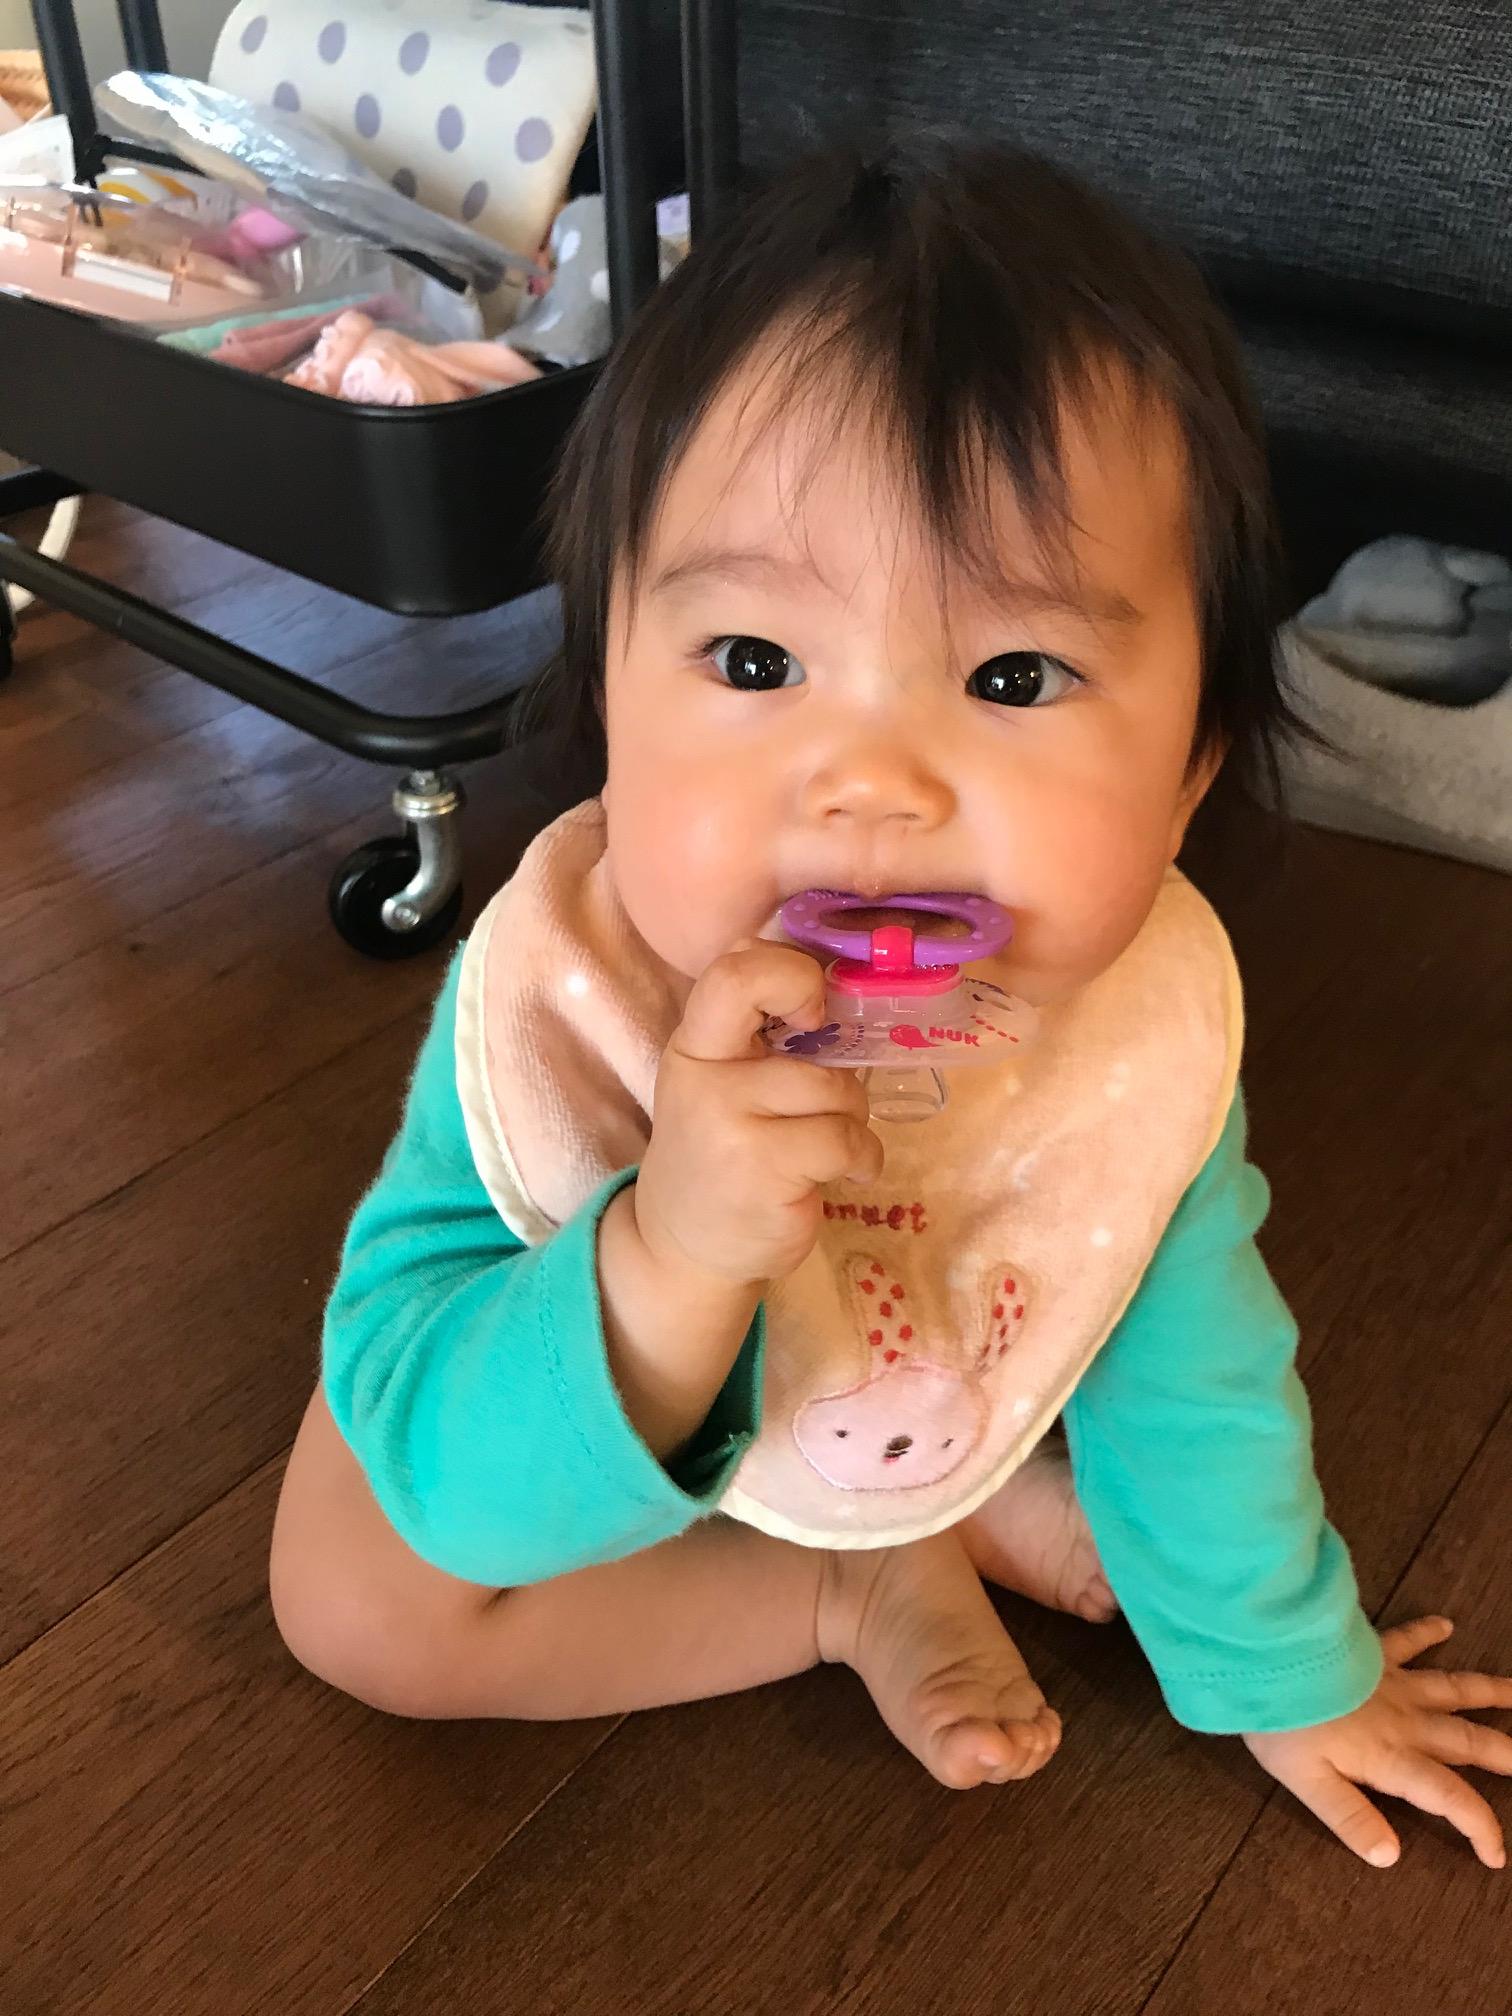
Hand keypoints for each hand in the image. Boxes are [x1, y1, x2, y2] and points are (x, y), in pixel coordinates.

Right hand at [634, 939, 883, 1285]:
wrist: (684, 1245)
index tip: (813, 1012)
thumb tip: (835, 977)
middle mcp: (706, 1078)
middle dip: (839, 1068)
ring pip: (836, 1092)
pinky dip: (864, 1158)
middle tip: (833, 1093)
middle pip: (799, 1033)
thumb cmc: (721, 1151)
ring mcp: (732, 1125)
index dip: (791, 975)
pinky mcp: (764, 1171)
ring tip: (833, 1146)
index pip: (734, 972)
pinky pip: (847, 1141)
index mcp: (696, 1044)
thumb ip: (759, 1033)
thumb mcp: (720, 1082)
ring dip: (854, 1120)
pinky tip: (846, 1173)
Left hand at [1245, 1617, 1511, 1867]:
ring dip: (1491, 1694)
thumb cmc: (1284, 1722)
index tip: (1496, 1854)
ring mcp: (1393, 1681)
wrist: (1269, 1655)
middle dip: (1505, 1756)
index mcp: (1393, 1759)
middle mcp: (1406, 1721)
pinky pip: (1406, 1639)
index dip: (1479, 1827)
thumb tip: (1391, 1857)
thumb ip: (1350, 1819)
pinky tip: (1445, 1624)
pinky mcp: (1371, 1651)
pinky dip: (1426, 1632)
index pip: (1451, 1799)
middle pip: (1468, 1741)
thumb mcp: (1309, 1783)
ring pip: (1454, 1689)